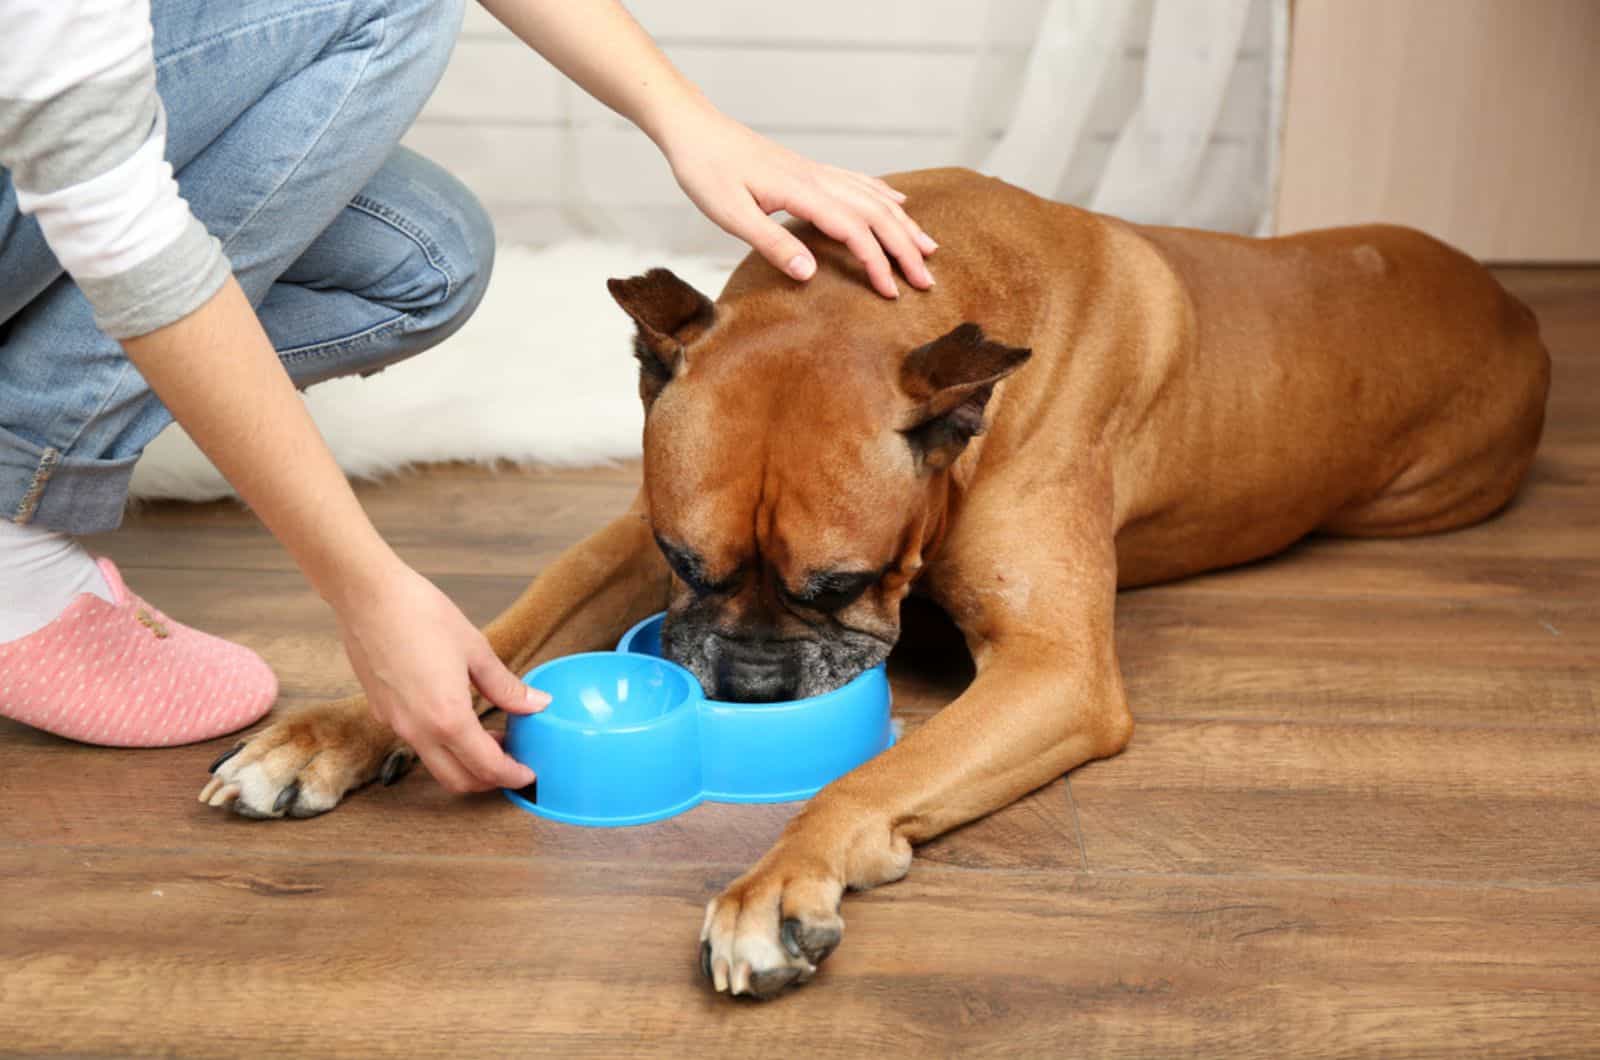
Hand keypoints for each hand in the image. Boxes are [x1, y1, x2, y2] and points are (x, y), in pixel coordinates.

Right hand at [333, 561, 549, 792]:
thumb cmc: (421, 614)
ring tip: (489, 737)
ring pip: (435, 765)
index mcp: (447, 718)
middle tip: (512, 761)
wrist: (367, 595)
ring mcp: (395, 723)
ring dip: (464, 763)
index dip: (512, 776)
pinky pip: (416, 742)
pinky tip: (456, 718)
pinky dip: (441, 746)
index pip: (487, 768)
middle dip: (489, 780)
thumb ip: (506, 685)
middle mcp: (418, 730)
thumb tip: (537, 704)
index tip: (528, 774)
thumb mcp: (475, 649)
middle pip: (458, 780)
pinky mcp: (381, 712)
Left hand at [659, 107, 937, 298]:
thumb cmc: (705, 171)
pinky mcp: (809, 170)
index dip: (876, 263)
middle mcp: (817, 178)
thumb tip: (810, 273)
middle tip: (926, 281)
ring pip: (873, 197)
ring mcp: (816, 171)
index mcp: (802, 192)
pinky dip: (884, 195)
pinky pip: (858, 181)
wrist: (694, 130)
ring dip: (903, 224)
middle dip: (904, 249)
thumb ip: (772, 243)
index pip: (854, 231)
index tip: (891, 293)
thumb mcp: (730, 214)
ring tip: (929, 247)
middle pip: (876, 214)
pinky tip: (897, 203)